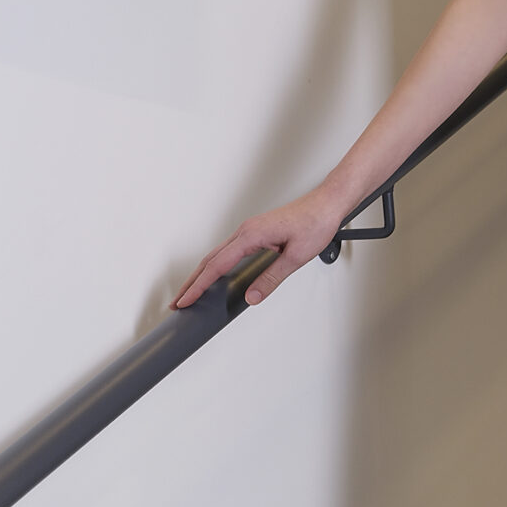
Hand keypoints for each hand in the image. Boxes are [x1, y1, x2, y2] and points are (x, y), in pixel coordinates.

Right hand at [172, 186, 344, 311]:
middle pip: (209, 260)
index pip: (217, 265)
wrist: (327, 204)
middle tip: (178, 302)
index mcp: (251, 235)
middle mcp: (246, 231)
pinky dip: (216, 265)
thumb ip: (271, 278)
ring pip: (217, 255)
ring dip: (202, 274)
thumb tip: (252, 297)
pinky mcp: (255, 232)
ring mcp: (249, 230)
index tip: (186, 300)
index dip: (199, 286)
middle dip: (192, 282)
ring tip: (191, 292)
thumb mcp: (295, 257)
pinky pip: (228, 251)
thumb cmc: (315, 222)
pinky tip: (214, 276)